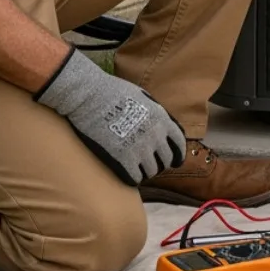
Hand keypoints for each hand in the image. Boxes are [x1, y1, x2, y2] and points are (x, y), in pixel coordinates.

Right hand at [35, 49, 185, 185]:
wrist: (89, 96)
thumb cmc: (111, 92)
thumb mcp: (142, 98)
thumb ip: (154, 113)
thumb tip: (160, 124)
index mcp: (162, 119)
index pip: (179, 143)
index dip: (177, 154)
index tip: (174, 162)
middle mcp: (155, 135)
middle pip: (167, 160)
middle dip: (160, 163)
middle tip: (150, 165)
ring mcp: (140, 148)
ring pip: (152, 171)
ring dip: (145, 171)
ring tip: (136, 169)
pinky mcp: (123, 159)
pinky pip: (135, 178)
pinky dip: (132, 178)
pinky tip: (127, 174)